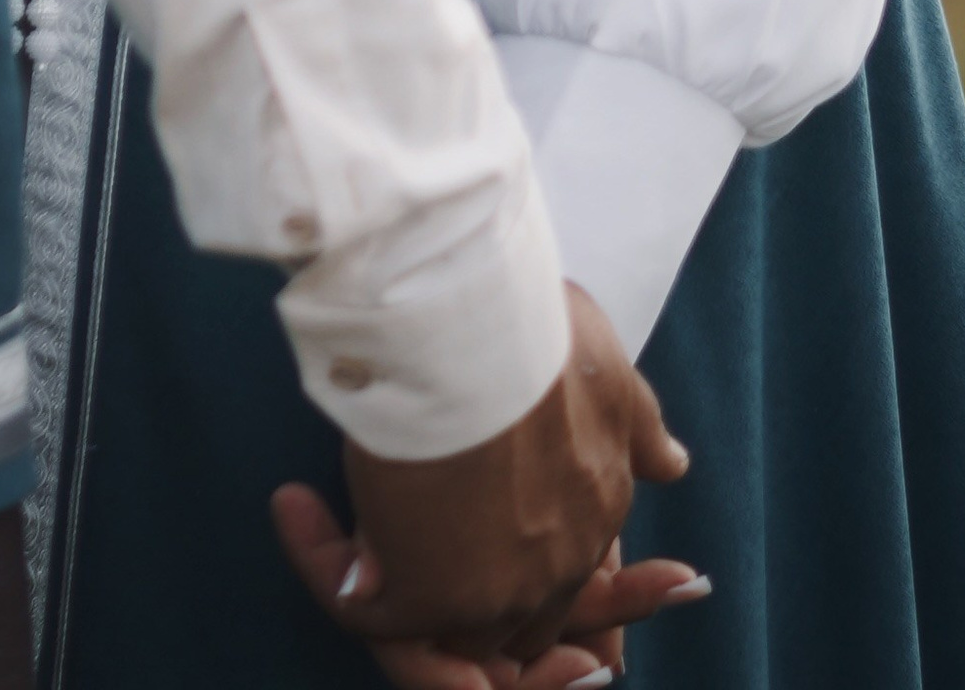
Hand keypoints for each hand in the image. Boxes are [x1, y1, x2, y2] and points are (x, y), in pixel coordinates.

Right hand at [271, 285, 691, 685]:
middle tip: (372, 552)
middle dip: (452, 607)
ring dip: (375, 591)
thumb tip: (672, 464)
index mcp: (596, 511)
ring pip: (434, 640)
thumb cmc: (532, 326)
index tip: (492, 559)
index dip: (533, 588)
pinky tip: (292, 506)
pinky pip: (358, 609)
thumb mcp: (607, 371)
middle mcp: (555, 567)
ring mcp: (491, 592)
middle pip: (510, 630)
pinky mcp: (422, 595)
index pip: (575, 585)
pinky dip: (320, 561)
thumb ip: (634, 425)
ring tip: (316, 526)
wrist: (477, 324)